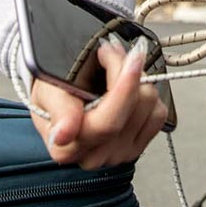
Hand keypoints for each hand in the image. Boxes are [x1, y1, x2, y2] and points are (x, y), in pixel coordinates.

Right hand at [29, 37, 169, 169]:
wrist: (59, 100)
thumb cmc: (53, 94)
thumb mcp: (47, 91)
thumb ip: (58, 109)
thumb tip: (64, 132)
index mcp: (68, 147)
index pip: (106, 123)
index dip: (123, 87)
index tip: (130, 59)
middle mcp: (94, 155)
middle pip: (133, 111)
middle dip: (127, 72)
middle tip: (112, 50)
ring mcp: (117, 153)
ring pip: (149, 109)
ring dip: (138, 80)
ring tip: (117, 67)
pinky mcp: (137, 146)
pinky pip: (158, 115)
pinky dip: (147, 95)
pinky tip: (129, 88)